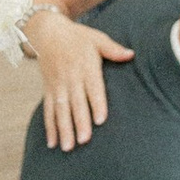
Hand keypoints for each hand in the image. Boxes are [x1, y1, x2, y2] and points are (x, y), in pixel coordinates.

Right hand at [34, 12, 135, 149]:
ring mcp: (58, 86)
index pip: (92, 88)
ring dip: (64, 129)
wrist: (48, 32)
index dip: (96, 103)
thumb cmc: (78, 37)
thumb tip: (131, 55)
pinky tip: (52, 143)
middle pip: (76, 103)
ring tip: (68, 147)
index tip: (100, 120)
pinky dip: (49, 127)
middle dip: (79, 122)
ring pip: (60, 110)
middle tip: (84, 140)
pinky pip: (48, 110)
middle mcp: (70, 78)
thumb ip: (113, 49)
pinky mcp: (48, 90)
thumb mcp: (97, 38)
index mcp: (85, 66)